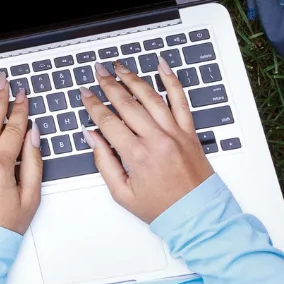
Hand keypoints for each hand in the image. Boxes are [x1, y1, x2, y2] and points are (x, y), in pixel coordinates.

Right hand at [78, 59, 215, 222]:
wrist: (198, 216)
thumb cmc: (162, 208)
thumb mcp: (123, 194)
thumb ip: (103, 163)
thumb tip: (92, 137)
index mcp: (137, 155)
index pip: (108, 121)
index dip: (93, 104)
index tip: (85, 93)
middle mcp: (156, 139)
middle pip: (127, 103)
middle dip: (109, 84)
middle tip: (99, 71)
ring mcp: (175, 133)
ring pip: (151, 97)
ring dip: (133, 78)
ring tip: (120, 67)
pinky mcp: (189, 132)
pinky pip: (181, 100)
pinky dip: (172, 81)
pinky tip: (162, 67)